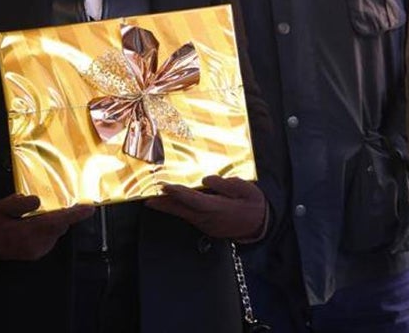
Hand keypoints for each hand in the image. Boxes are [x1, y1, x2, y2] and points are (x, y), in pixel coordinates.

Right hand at [0, 194, 94, 268]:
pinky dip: (48, 228)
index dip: (75, 215)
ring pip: (56, 231)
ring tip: (33, 216)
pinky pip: (51, 237)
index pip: (57, 221)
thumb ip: (19, 204)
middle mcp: (36, 245)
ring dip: (52, 221)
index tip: (90, 208)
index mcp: (27, 233)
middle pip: (59, 225)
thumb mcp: (0, 208)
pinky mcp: (37, 254)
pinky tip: (33, 224)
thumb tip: (37, 200)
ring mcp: (37, 251)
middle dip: (59, 213)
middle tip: (48, 204)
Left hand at [145, 175, 266, 240]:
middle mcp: (209, 219)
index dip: (177, 193)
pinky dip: (181, 210)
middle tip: (147, 200)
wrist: (261, 226)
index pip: (193, 199)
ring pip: (185, 215)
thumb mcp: (244, 189)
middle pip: (182, 211)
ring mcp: (207, 226)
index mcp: (218, 208)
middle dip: (164, 205)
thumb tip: (206, 180)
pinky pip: (191, 218)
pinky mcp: (208, 228)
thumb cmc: (254, 204)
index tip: (164, 186)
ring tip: (156, 200)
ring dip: (170, 207)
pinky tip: (175, 205)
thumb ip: (224, 184)